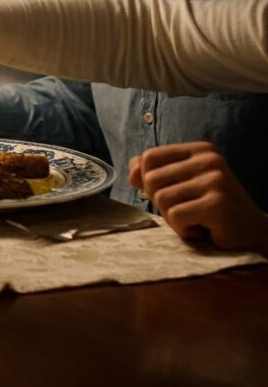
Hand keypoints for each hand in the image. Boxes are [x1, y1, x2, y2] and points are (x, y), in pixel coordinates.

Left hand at [129, 142, 267, 254]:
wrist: (253, 236)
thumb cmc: (209, 210)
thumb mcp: (180, 185)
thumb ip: (153, 173)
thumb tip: (132, 172)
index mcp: (200, 150)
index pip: (149, 157)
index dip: (150, 181)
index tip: (175, 194)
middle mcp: (209, 160)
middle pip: (151, 179)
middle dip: (163, 203)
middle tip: (190, 211)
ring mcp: (215, 180)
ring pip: (161, 199)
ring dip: (174, 218)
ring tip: (198, 220)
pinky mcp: (217, 203)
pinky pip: (175, 216)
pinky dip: (184, 230)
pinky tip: (205, 229)